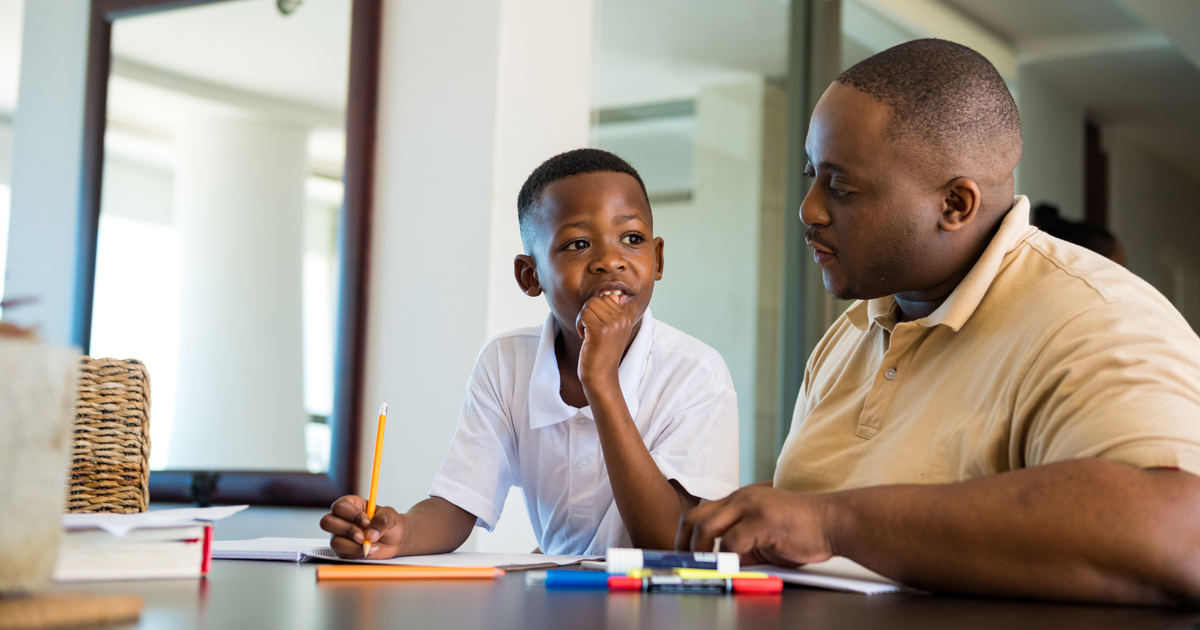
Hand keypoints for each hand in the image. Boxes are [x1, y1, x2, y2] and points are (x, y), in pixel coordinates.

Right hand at [320, 495, 405, 558]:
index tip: (367, 522)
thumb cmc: (390, 524)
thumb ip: (383, 519)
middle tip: (363, 537)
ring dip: (352, 545)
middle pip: (327, 522)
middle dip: (347, 530)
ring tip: (369, 545)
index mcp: (351, 505)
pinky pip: (342, 553)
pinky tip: (370, 550)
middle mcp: (342, 519)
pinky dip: (356, 553)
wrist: (395, 540)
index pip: (340, 506)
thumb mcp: (391, 516)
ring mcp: (340, 535)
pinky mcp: (343, 550)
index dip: (352, 515)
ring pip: (334, 541)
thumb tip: (371, 534)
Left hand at [575, 293, 636, 390]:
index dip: (596, 311)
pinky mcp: (600, 330)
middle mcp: (622, 319)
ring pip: (588, 305)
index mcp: (627, 318)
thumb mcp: (612, 332)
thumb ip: (611, 313)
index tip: (597, 328)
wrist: (601, 377)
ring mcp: (613, 324)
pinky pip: (583, 314)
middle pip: (596, 299)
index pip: (606, 298)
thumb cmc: (602, 354)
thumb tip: (611, 294)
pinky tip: (584, 337)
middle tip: (589, 330)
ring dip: (582, 319)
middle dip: (587, 313)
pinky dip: (579, 325)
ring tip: (587, 334)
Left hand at [674, 485, 838, 567]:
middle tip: (684, 567)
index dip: (684, 540)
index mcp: (738, 500)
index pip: (698, 515)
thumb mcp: (764, 536)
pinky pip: (733, 541)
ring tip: (703, 569)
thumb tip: (718, 568)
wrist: (834, 521)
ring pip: (706, 527)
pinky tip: (730, 569)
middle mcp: (739, 498)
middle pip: (693, 518)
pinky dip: (727, 558)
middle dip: (683, 546)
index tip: (681, 560)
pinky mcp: (762, 519)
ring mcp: (749, 506)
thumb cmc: (803, 530)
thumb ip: (741, 546)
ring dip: (700, 553)